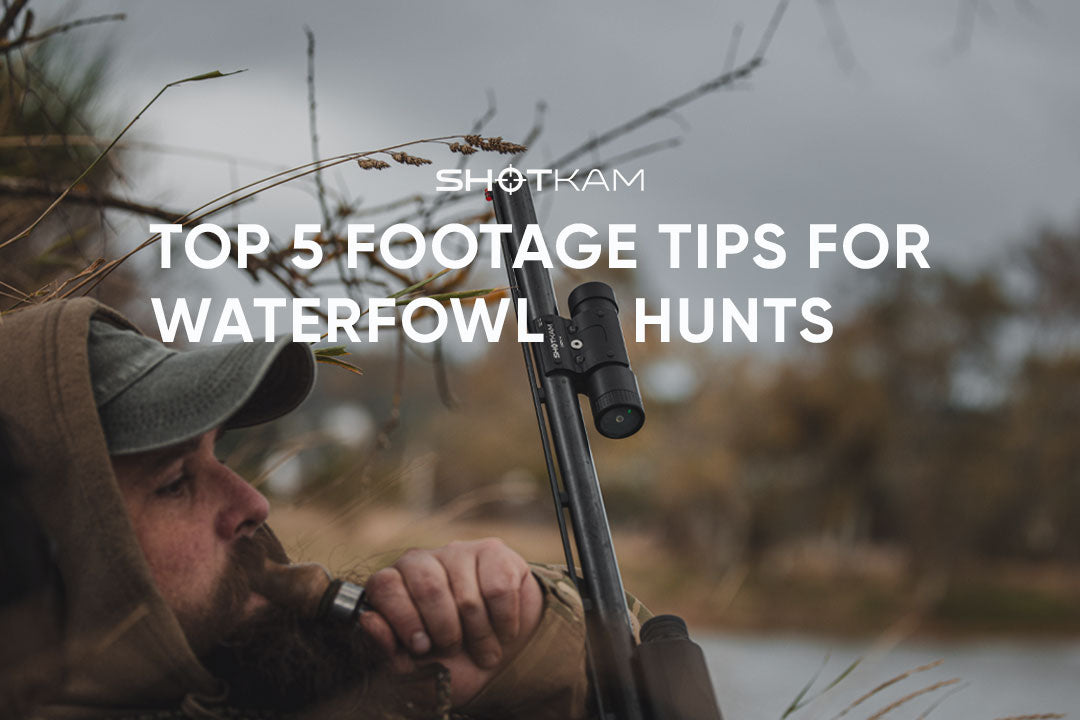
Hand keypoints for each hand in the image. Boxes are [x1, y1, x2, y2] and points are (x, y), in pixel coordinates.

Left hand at [359, 538, 543, 704]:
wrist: (495, 662)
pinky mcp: (496, 554)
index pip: (385, 585)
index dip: (403, 619)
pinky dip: (504, 622)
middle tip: (454, 649)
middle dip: (445, 632)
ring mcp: (460, 552)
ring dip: (479, 635)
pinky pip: (500, 589)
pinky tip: (503, 630)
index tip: (421, 647)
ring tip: (482, 648)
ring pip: (468, 596)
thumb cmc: (446, 666)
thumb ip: (385, 650)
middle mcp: (423, 561)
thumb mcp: (411, 672)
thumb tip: (369, 621)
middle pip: (428, 588)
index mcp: (394, 584)